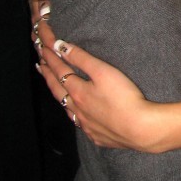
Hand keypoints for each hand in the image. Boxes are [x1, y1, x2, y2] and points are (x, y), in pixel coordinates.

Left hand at [36, 41, 154, 149]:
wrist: (140, 129)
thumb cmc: (123, 97)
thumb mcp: (103, 71)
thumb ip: (81, 58)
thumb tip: (60, 47)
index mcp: (78, 92)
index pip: (59, 70)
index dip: (50, 56)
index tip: (42, 45)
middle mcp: (77, 109)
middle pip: (57, 89)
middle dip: (47, 74)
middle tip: (40, 63)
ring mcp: (86, 125)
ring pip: (66, 107)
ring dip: (58, 94)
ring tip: (53, 85)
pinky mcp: (97, 136)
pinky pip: (79, 123)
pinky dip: (73, 113)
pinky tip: (77, 114)